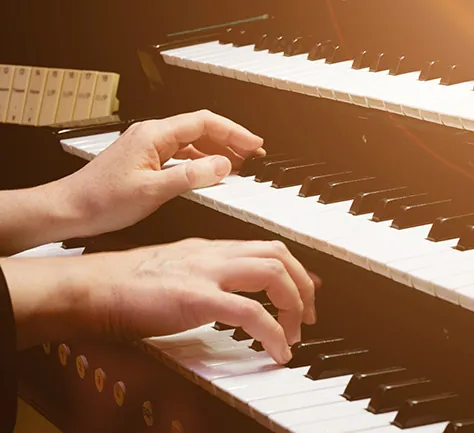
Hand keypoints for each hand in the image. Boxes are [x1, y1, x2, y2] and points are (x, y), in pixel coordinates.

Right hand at [2, 239, 318, 363]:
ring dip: (293, 305)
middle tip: (308, 316)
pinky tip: (277, 351)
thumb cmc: (126, 283)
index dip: (295, 269)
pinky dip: (272, 332)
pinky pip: (250, 313)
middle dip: (304, 285)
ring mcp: (206, 273)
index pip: (266, 247)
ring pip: (272, 273)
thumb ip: (206, 278)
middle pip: (278, 254)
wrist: (91, 286)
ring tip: (293, 335)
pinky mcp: (196, 298)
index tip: (307, 290)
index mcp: (209, 249)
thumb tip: (230, 298)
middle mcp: (213, 254)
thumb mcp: (176, 271)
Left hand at [63, 109, 264, 237]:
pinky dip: (201, 161)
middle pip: (201, 128)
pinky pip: (182, 154)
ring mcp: (148, 147)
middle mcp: (152, 135)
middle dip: (230, 139)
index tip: (254, 144)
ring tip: (240, 164)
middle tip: (254, 154)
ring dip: (217, 150)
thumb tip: (222, 165)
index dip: (234, 132)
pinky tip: (211, 173)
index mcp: (154, 135)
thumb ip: (191, 176)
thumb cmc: (101, 200)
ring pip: (192, 141)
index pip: (204, 123)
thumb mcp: (153, 190)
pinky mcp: (146, 159)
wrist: (69, 209)